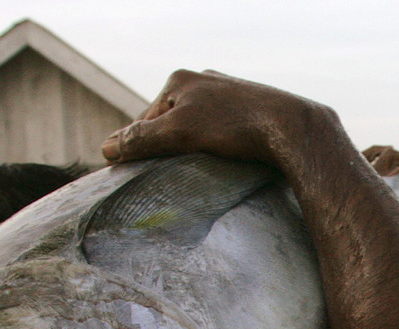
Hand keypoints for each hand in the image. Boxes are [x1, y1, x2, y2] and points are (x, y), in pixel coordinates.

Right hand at [102, 70, 340, 172]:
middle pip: (169, 124)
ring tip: (197, 171)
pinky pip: (218, 132)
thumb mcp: (178, 133)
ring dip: (191, 151)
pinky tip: (221, 162)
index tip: (137, 177)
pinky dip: (214, 148)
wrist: (291, 127)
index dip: (140, 150)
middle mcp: (202, 82)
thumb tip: (107, 148)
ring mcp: (225, 95)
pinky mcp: (246, 110)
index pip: (144, 121)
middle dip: (168, 149)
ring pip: (194, 129)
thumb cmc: (234, 126)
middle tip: (169, 177)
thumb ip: (141, 139)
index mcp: (179, 81)